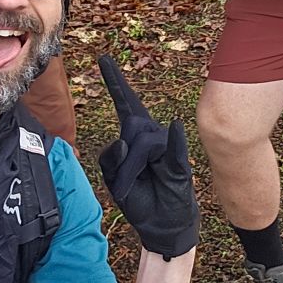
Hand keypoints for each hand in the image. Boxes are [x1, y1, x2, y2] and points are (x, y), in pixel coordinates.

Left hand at [96, 56, 198, 259]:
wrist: (159, 224)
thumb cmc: (138, 197)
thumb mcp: (112, 179)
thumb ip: (109, 158)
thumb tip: (123, 141)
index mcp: (133, 135)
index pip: (124, 103)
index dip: (114, 81)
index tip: (103, 58)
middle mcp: (150, 134)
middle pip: (130, 126)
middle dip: (121, 160)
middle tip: (121, 185)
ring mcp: (167, 147)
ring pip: (141, 143)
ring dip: (130, 171)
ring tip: (131, 190)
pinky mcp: (179, 162)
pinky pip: (174, 147)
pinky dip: (176, 138)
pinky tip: (177, 126)